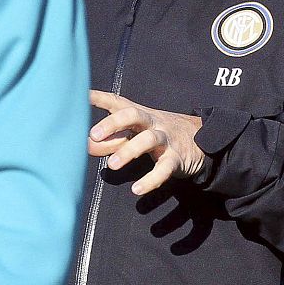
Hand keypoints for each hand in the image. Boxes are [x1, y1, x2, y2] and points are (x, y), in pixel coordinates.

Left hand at [89, 90, 206, 194]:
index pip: (117, 102)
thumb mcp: (135, 136)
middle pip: (133, 115)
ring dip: (128, 151)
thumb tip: (87, 146)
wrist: (201, 140)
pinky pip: (164, 168)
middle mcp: (152, 122)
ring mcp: (166, 139)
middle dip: (112, 123)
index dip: (99, 98)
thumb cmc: (158, 136)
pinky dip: (151, 180)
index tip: (82, 95)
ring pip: (148, 139)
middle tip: (93, 135)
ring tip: (111, 165)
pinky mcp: (176, 158)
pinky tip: (137, 190)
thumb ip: (110, 142)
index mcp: (140, 115)